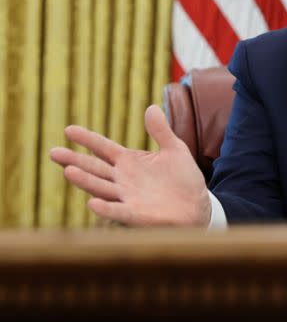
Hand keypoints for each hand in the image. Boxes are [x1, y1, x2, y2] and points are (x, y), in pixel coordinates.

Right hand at [50, 105, 210, 226]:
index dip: (87, 139)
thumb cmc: (183, 177)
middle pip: (94, 168)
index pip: (103, 148)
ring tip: (69, 171)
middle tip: (54, 152)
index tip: (69, 129)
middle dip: (74, 160)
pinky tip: (92, 203)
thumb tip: (151, 107)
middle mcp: (122, 179)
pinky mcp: (136, 214)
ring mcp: (127, 197)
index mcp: (129, 161)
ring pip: (101, 188)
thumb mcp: (174, 149)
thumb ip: (161, 131)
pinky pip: (118, 211)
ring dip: (85, 181)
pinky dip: (106, 208)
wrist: (197, 205)